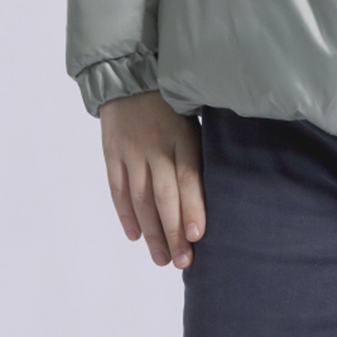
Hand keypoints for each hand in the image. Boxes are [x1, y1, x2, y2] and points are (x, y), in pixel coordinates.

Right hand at [98, 90, 205, 268]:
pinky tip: (134, 236)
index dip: (193, 207)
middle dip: (174, 232)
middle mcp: (155, 148)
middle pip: (164, 196)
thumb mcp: (194, 115)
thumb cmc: (173, 99)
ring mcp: (131, 152)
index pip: (188, 178)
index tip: (198, 236)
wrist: (131, 74)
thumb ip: (201, 147)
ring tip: (161, 259)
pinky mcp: (112, 154)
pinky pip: (118, 189)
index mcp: (182, 137)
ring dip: (151, 232)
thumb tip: (224, 182)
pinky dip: (125, 214)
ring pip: (141, 199)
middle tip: (182, 261)